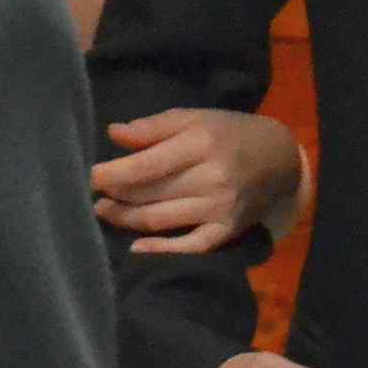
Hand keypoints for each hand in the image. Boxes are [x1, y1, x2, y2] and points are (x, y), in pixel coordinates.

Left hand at [93, 107, 306, 252]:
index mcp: (200, 145)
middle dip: (113, 195)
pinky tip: (136, 248)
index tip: (86, 176)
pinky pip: (191, 246)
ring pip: (160, 219)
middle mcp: (212, 179)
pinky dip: (162, 249)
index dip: (110, 174)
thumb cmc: (228, 132)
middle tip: (90, 193)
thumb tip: (113, 134)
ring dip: (125, 218)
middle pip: (148, 194)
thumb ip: (152, 127)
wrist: (280, 159)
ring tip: (104, 210)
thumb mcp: (193, 118)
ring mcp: (220, 209)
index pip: (145, 165)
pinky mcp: (228, 231)